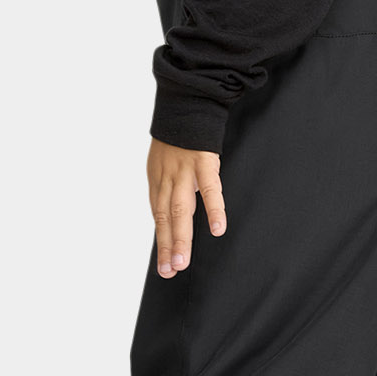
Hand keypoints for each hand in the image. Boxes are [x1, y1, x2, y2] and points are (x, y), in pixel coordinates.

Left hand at [147, 140, 226, 277]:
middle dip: (167, 247)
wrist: (185, 104)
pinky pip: (210, 189)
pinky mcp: (204, 162)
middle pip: (166, 218)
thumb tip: (172, 214)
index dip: (162, 243)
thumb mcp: (164, 163)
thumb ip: (168, 188)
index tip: (164, 268)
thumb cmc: (177, 137)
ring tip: (183, 261)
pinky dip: (213, 209)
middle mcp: (167, 179)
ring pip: (181, 210)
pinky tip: (217, 229)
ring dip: (181, 237)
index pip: (159, 218)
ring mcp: (184, 172)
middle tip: (169, 271)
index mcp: (158, 182)